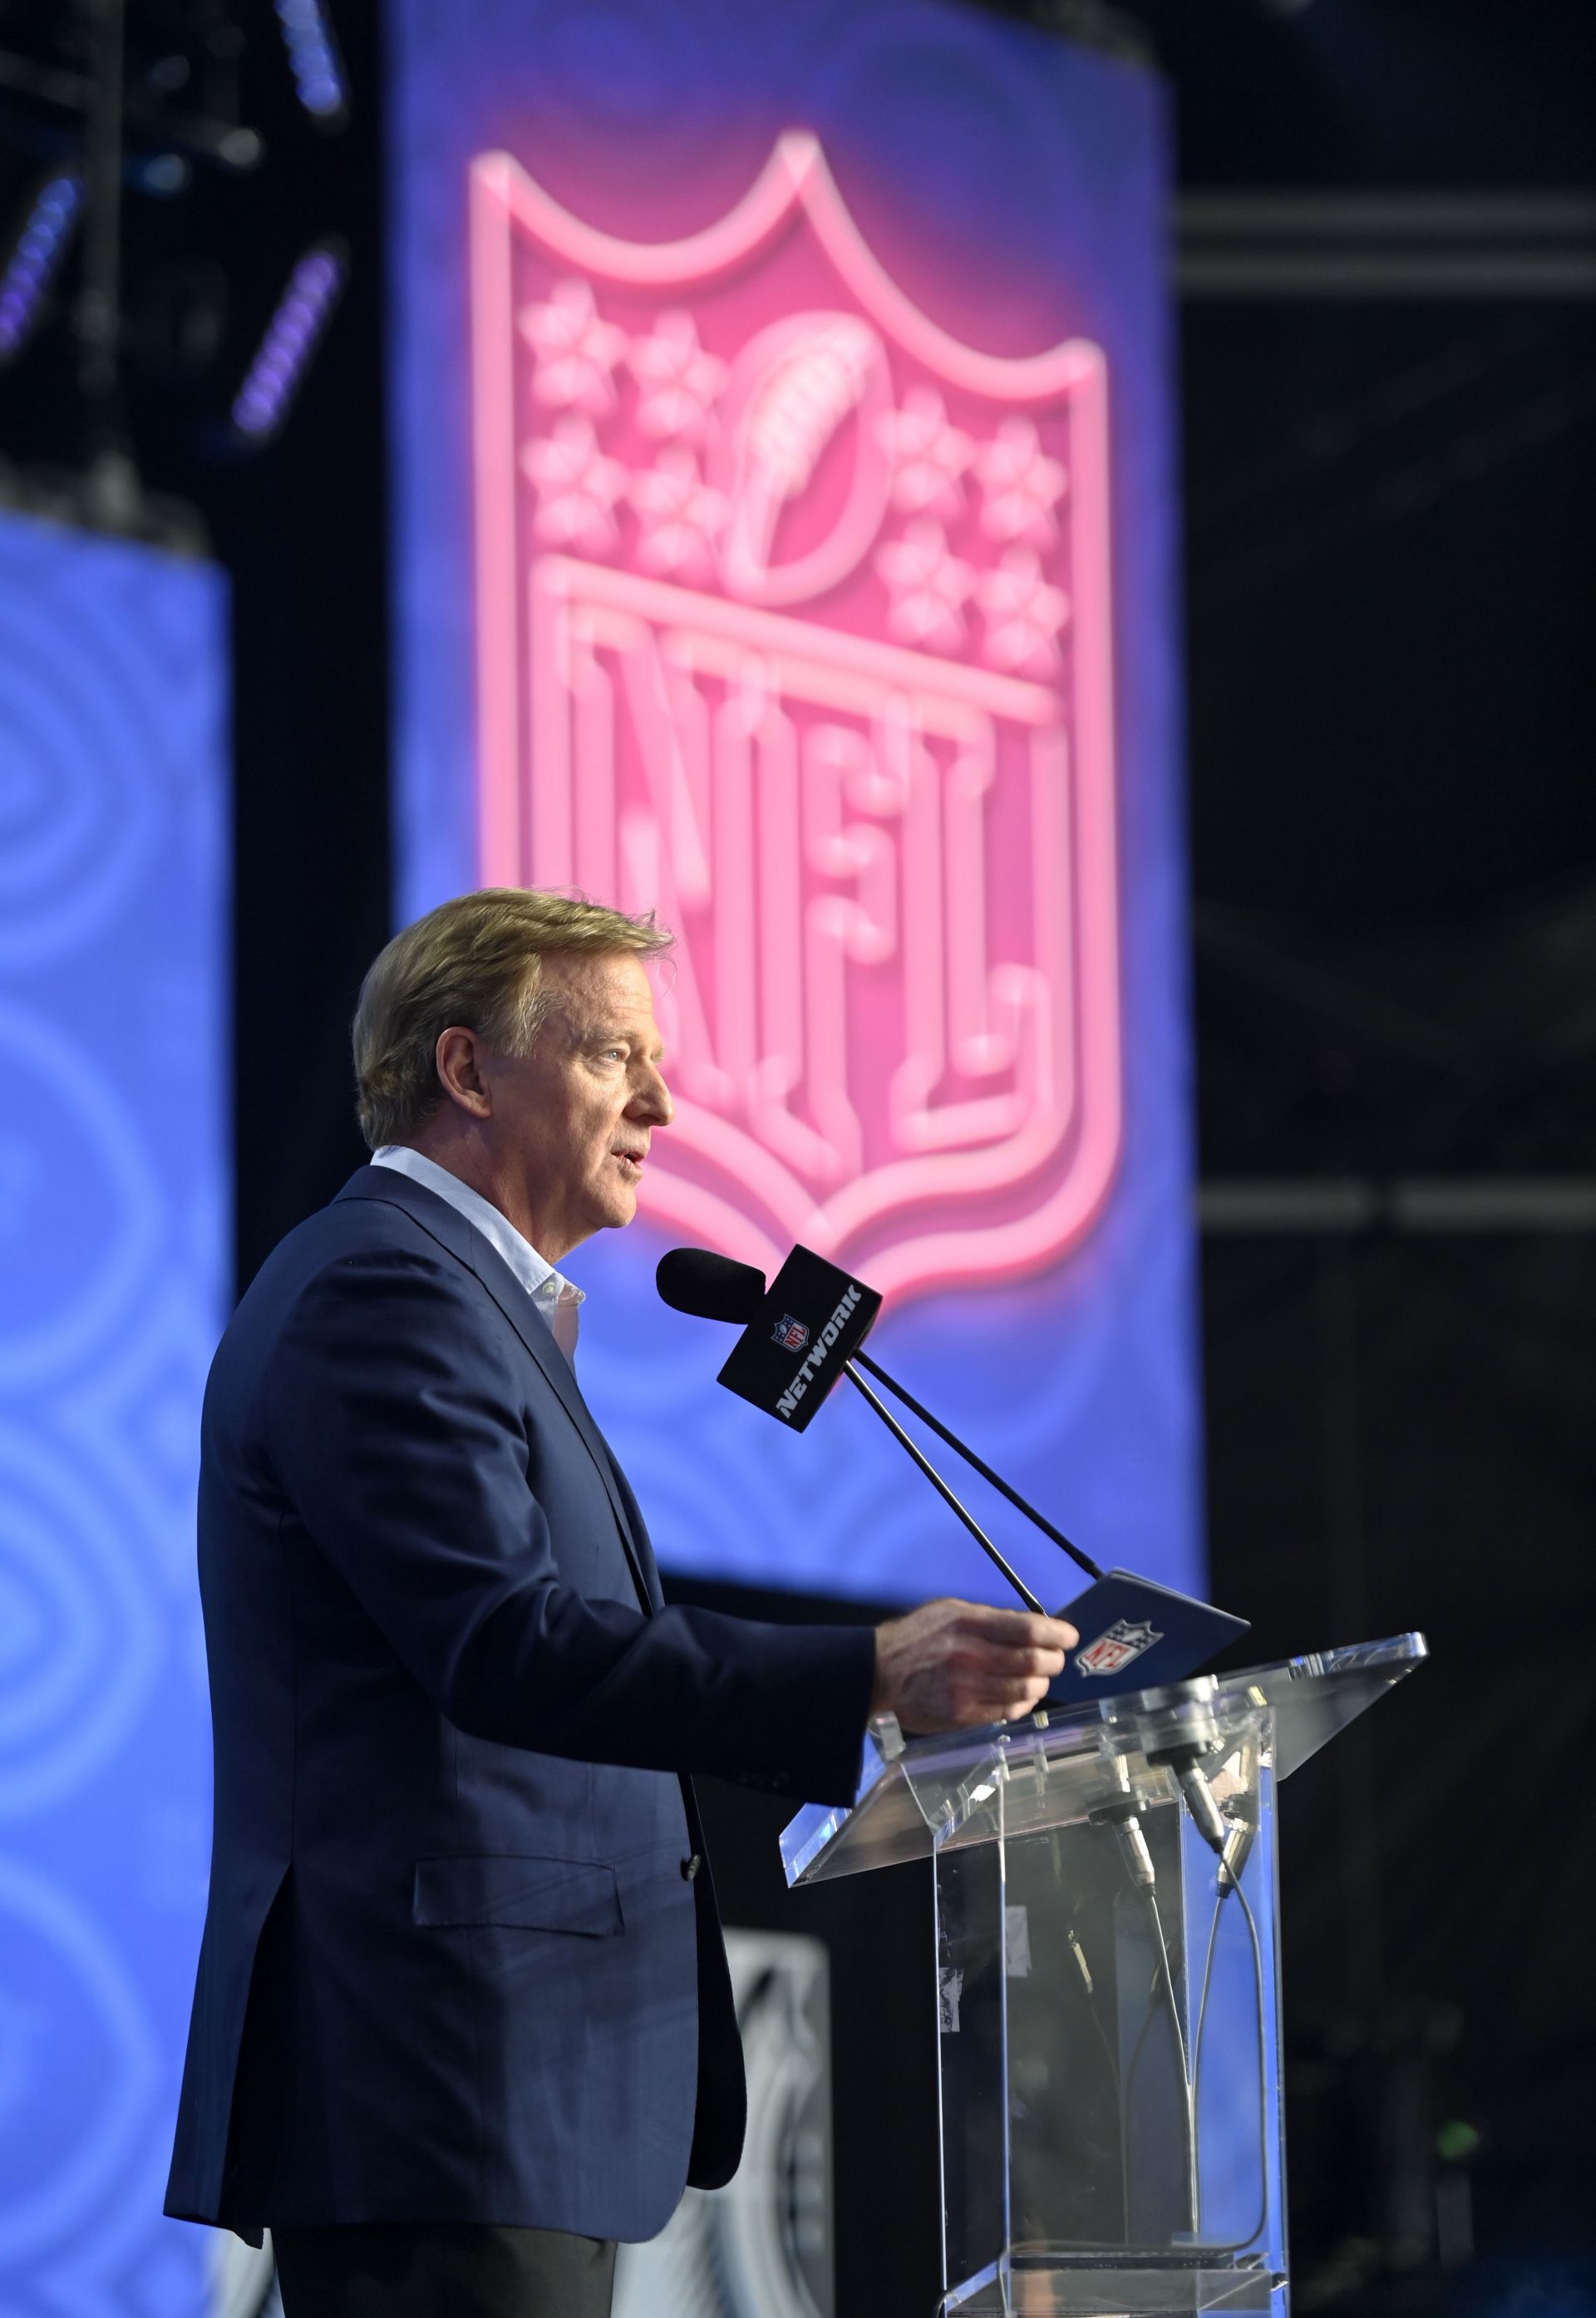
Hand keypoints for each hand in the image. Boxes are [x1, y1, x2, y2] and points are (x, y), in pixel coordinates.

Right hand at [870, 1599, 1077, 1734]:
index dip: (1057, 1634)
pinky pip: (1007, 1713)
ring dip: (1040, 1684)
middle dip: (1054, 1661)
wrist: (878, 1671)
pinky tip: (1020, 1698)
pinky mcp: (963, 1714)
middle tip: (1056, 1659)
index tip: (1069, 1636)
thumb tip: (1030, 1627)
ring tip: (1038, 1678)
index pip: (1029, 1629)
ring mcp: (968, 1688)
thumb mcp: (950, 1611)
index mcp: (970, 1623)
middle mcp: (972, 1656)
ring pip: (1025, 1690)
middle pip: (1033, 1662)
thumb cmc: (917, 1636)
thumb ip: (989, 1619)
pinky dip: (1021, 1705)